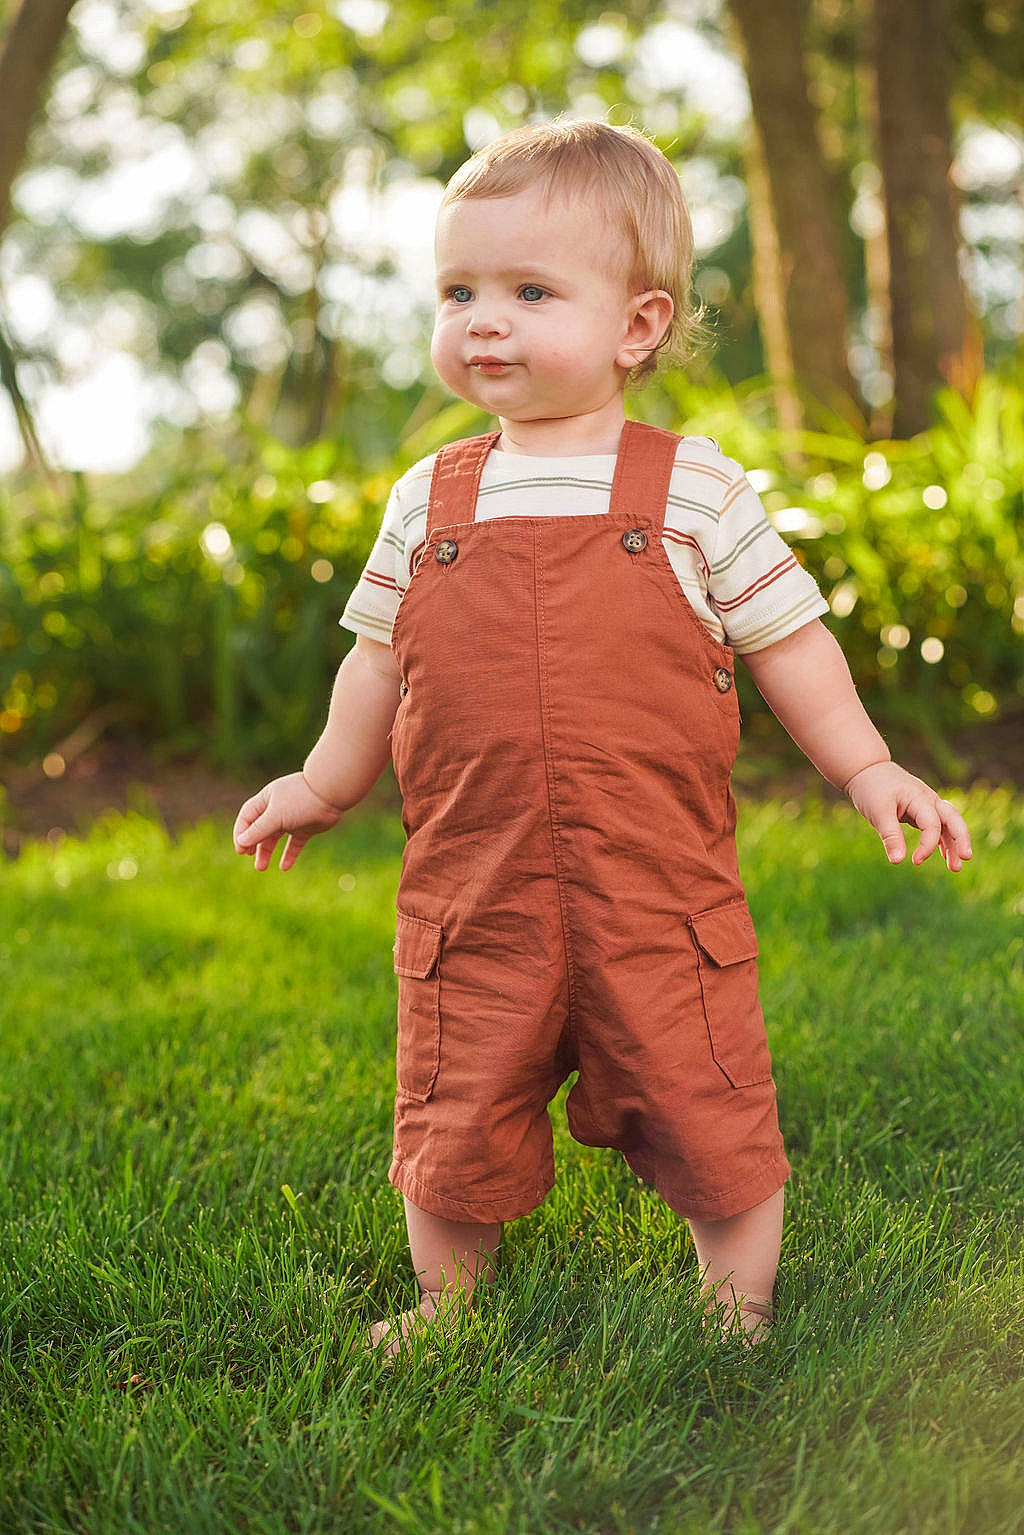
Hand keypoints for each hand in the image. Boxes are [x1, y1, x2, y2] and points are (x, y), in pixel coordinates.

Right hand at [233, 772, 343, 871]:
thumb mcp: (275, 816)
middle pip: (260, 829)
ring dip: (267, 851)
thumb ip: (258, 830)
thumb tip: (241, 842)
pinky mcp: (306, 827)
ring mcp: (292, 818)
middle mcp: (278, 808)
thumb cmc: (300, 800)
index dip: (241, 833)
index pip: (248, 817)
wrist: (331, 795)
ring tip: (261, 867)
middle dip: (253, 843)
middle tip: (248, 856)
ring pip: (275, 837)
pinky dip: (289, 855)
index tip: (240, 849)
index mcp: (267, 800)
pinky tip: (284, 867)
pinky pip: (294, 843)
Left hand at [842, 762, 972, 870]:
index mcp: (919, 798)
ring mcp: (928, 804)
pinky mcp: (922, 810)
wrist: (867, 769)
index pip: (932, 824)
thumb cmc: (872, 789)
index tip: (914, 861)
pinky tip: (946, 857)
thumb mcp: (878, 813)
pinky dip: (943, 840)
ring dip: (954, 844)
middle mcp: (929, 799)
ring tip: (955, 868)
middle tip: (966, 858)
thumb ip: (890, 836)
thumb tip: (898, 861)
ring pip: (948, 824)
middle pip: (953, 819)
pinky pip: (939, 826)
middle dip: (961, 839)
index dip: (927, 845)